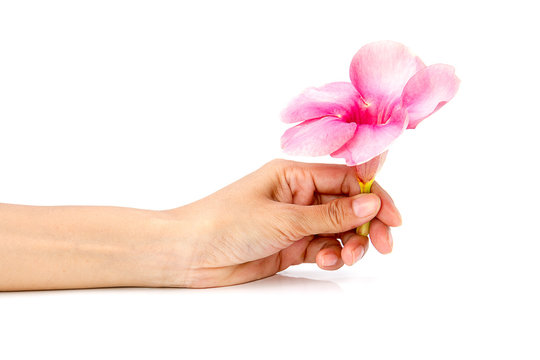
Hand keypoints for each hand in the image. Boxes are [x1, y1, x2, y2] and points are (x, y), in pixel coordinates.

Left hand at [162, 159, 401, 287]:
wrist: (190, 254)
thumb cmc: (225, 222)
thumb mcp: (282, 217)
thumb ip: (328, 214)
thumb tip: (370, 203)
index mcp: (294, 174)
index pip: (346, 180)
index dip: (373, 196)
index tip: (392, 218)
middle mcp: (298, 195)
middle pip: (347, 205)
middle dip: (366, 224)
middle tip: (382, 244)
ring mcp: (295, 221)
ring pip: (338, 229)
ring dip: (349, 243)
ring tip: (345, 257)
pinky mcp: (290, 245)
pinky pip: (323, 247)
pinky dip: (330, 255)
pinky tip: (324, 261)